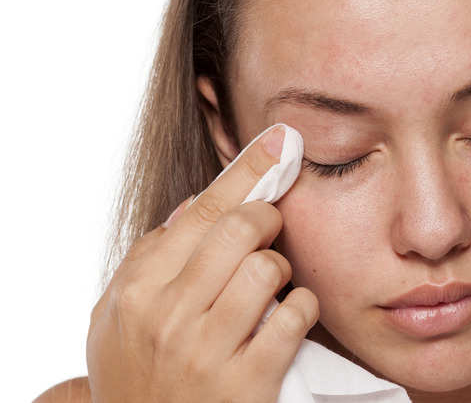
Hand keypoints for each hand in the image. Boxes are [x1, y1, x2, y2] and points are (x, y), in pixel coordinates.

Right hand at [86, 127, 318, 402]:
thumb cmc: (140, 378)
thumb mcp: (118, 321)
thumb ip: (149, 262)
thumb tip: (194, 207)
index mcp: (138, 289)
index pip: (201, 211)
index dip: (247, 171)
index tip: (281, 142)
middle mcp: (168, 315)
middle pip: (239, 228)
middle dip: (266, 219)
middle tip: (269, 230)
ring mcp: (207, 349)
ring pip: (268, 267)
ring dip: (282, 269)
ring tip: (272, 285)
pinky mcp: (247, 382)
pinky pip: (293, 315)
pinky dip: (302, 307)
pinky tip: (289, 317)